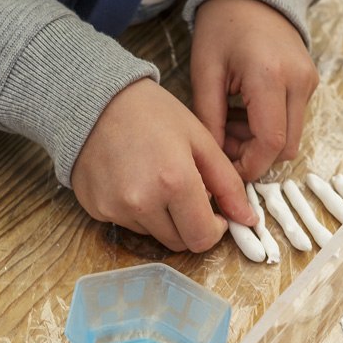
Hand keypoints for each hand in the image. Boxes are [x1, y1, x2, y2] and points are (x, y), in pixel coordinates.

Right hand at [72, 78, 254, 251]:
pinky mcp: (96, 209)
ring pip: (153, 234)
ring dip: (162, 217)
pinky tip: (132, 179)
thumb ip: (227, 183)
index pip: (202, 238)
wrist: (94, 101)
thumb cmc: (151, 113)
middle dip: (189, 224)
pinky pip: (127, 223)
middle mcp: (142, 202)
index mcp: (174, 182)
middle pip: (178, 242)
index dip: (214, 229)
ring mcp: (115, 208)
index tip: (214, 212)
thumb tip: (248, 219)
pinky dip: (137, 211)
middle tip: (186, 194)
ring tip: (155, 179)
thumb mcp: (199, 140)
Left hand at [191, 0, 317, 179]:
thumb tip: (212, 160)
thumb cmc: (221, 27)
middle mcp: (298, 81)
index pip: (270, 143)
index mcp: (269, 77)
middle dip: (253, 155)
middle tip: (221, 139)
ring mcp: (309, 82)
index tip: (223, 168)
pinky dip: (269, 126)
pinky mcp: (310, 82)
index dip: (248, 166)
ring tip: (228, 122)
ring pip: (291, 137)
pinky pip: (293, 120)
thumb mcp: (204, 73)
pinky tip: (243, 111)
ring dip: (260, 142)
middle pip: (285, 147)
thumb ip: (208, 119)